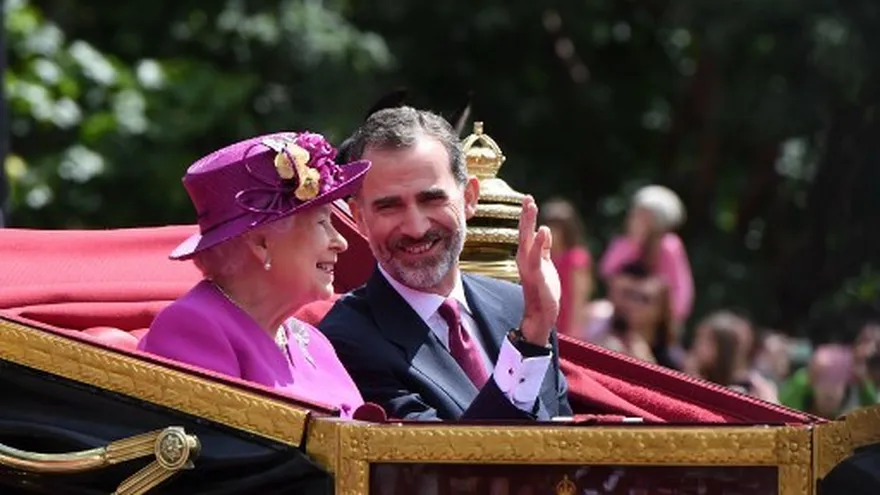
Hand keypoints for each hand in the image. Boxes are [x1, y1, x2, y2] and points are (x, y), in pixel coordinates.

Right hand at [517, 195, 560, 346]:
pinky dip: (539, 244)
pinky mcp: (537, 277)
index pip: (527, 233)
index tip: (528, 199)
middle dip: (525, 215)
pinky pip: (537, 257)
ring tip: (531, 206)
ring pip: (527, 241)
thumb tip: (544, 230)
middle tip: (527, 197)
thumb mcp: (546, 265)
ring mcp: (529, 268)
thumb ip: (544, 248)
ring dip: (528, 224)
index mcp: (528, 257)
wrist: (541, 316)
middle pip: (524, 233)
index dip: (527, 216)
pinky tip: (543, 230)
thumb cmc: (543, 291)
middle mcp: (525, 260)